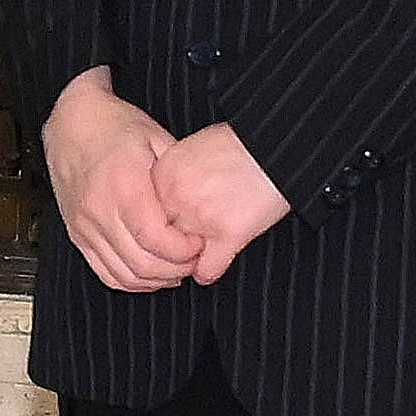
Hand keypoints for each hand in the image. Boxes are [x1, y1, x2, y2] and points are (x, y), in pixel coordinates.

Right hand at [42, 69, 207, 298]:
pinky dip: (130, 281)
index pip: (157, 240)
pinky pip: (104, 272)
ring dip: (155, 280)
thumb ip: (178, 176)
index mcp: (124, 186)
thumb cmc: (114, 126)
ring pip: (124, 275)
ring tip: (175, 268)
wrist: (72, 121)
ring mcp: (85, 226)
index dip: (184, 251)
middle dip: (176, 269)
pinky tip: (149, 273)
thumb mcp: (157, 139)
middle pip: (142, 264)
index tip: (199, 244)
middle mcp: (100, 210)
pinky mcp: (77, 234)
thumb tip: (201, 207)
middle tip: (194, 260)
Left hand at [150, 123, 291, 284]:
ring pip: (175, 258)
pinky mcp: (227, 233)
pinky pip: (205, 270)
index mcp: (163, 174)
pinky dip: (207, 272)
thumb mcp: (192, 150)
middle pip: (153, 237)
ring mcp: (199, 217)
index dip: (152, 224)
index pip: (140, 214)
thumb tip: (153, 205)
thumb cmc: (239, 144)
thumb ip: (170, 177)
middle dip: (164, 246)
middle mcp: (175, 197)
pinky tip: (210, 266)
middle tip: (176, 247)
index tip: (160, 228)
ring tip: (194, 255)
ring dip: (184, 261)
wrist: (275, 143)